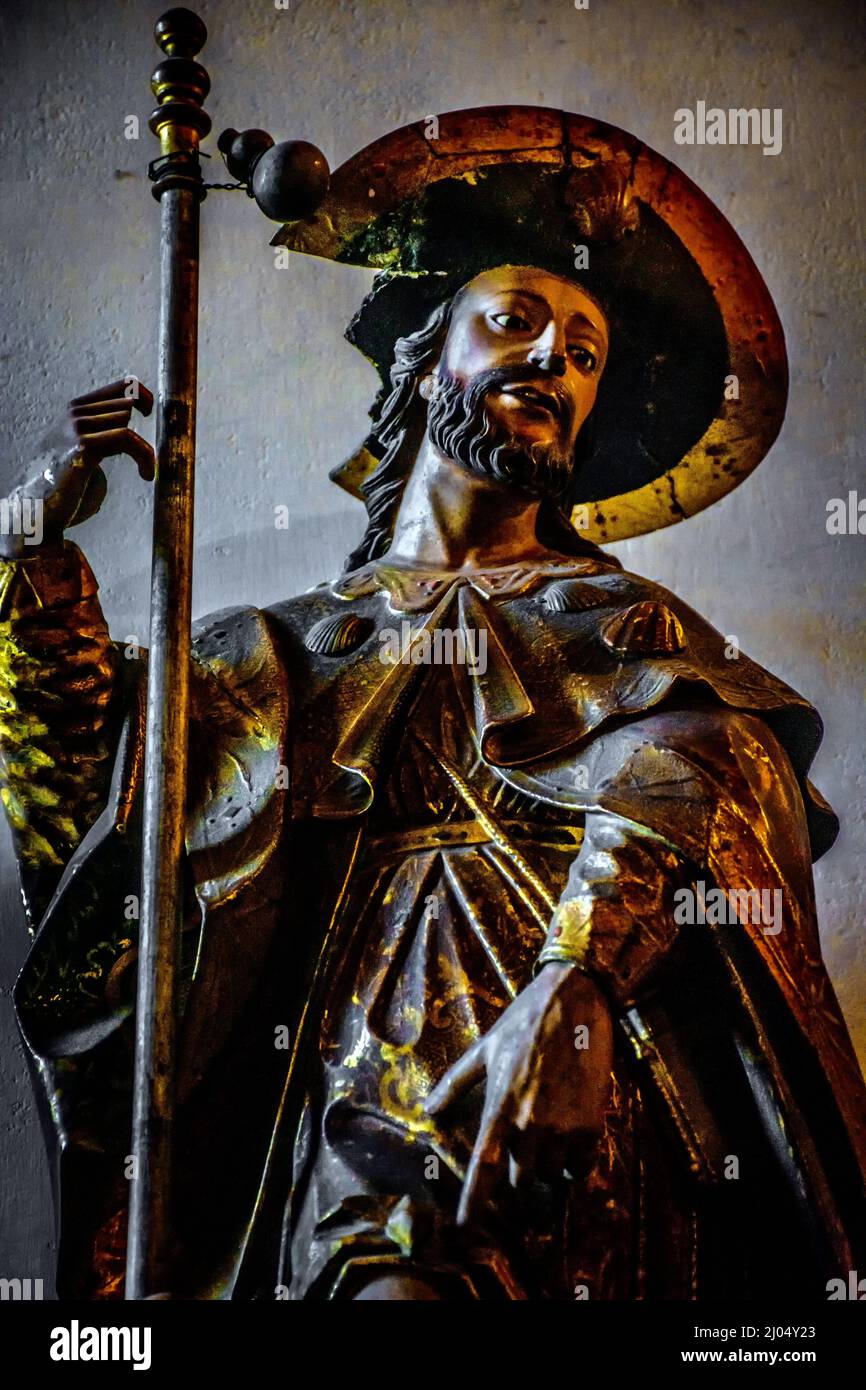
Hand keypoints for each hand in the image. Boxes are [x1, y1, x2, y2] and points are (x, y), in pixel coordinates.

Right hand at [0, 378, 154, 556]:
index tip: (149, 415)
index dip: (143, 396)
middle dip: (145, 430)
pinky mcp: (84, 446)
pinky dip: (145, 457)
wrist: (38, 505)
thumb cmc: (63, 482)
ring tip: (145, 471)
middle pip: (127, 403)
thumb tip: (126, 415)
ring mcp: (77, 427)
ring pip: (127, 419)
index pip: (121, 385)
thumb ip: (98, 428)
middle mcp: (75, 413)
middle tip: (146, 460)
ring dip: (145, 450)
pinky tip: (146, 475)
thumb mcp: (80, 446)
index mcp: (76, 409)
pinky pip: (127, 438)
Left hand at [424, 962, 613, 1225]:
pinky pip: (581, 1167)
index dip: (474, 1202)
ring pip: (551, 1175)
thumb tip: (428, 1111)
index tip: (465, 1229)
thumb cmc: (524, 1022)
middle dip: (520, 1178)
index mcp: (500, 1106)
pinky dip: (574, 1164)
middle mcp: (530, 1123)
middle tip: (523, 1158)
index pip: (484, 1167)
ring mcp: (563, 1126)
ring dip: (548, 1168)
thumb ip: (454, 1084)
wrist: (574, 1001)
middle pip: (521, 1181)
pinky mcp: (591, 1124)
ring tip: (549, 1140)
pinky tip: (572, 1142)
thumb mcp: (484, 1049)